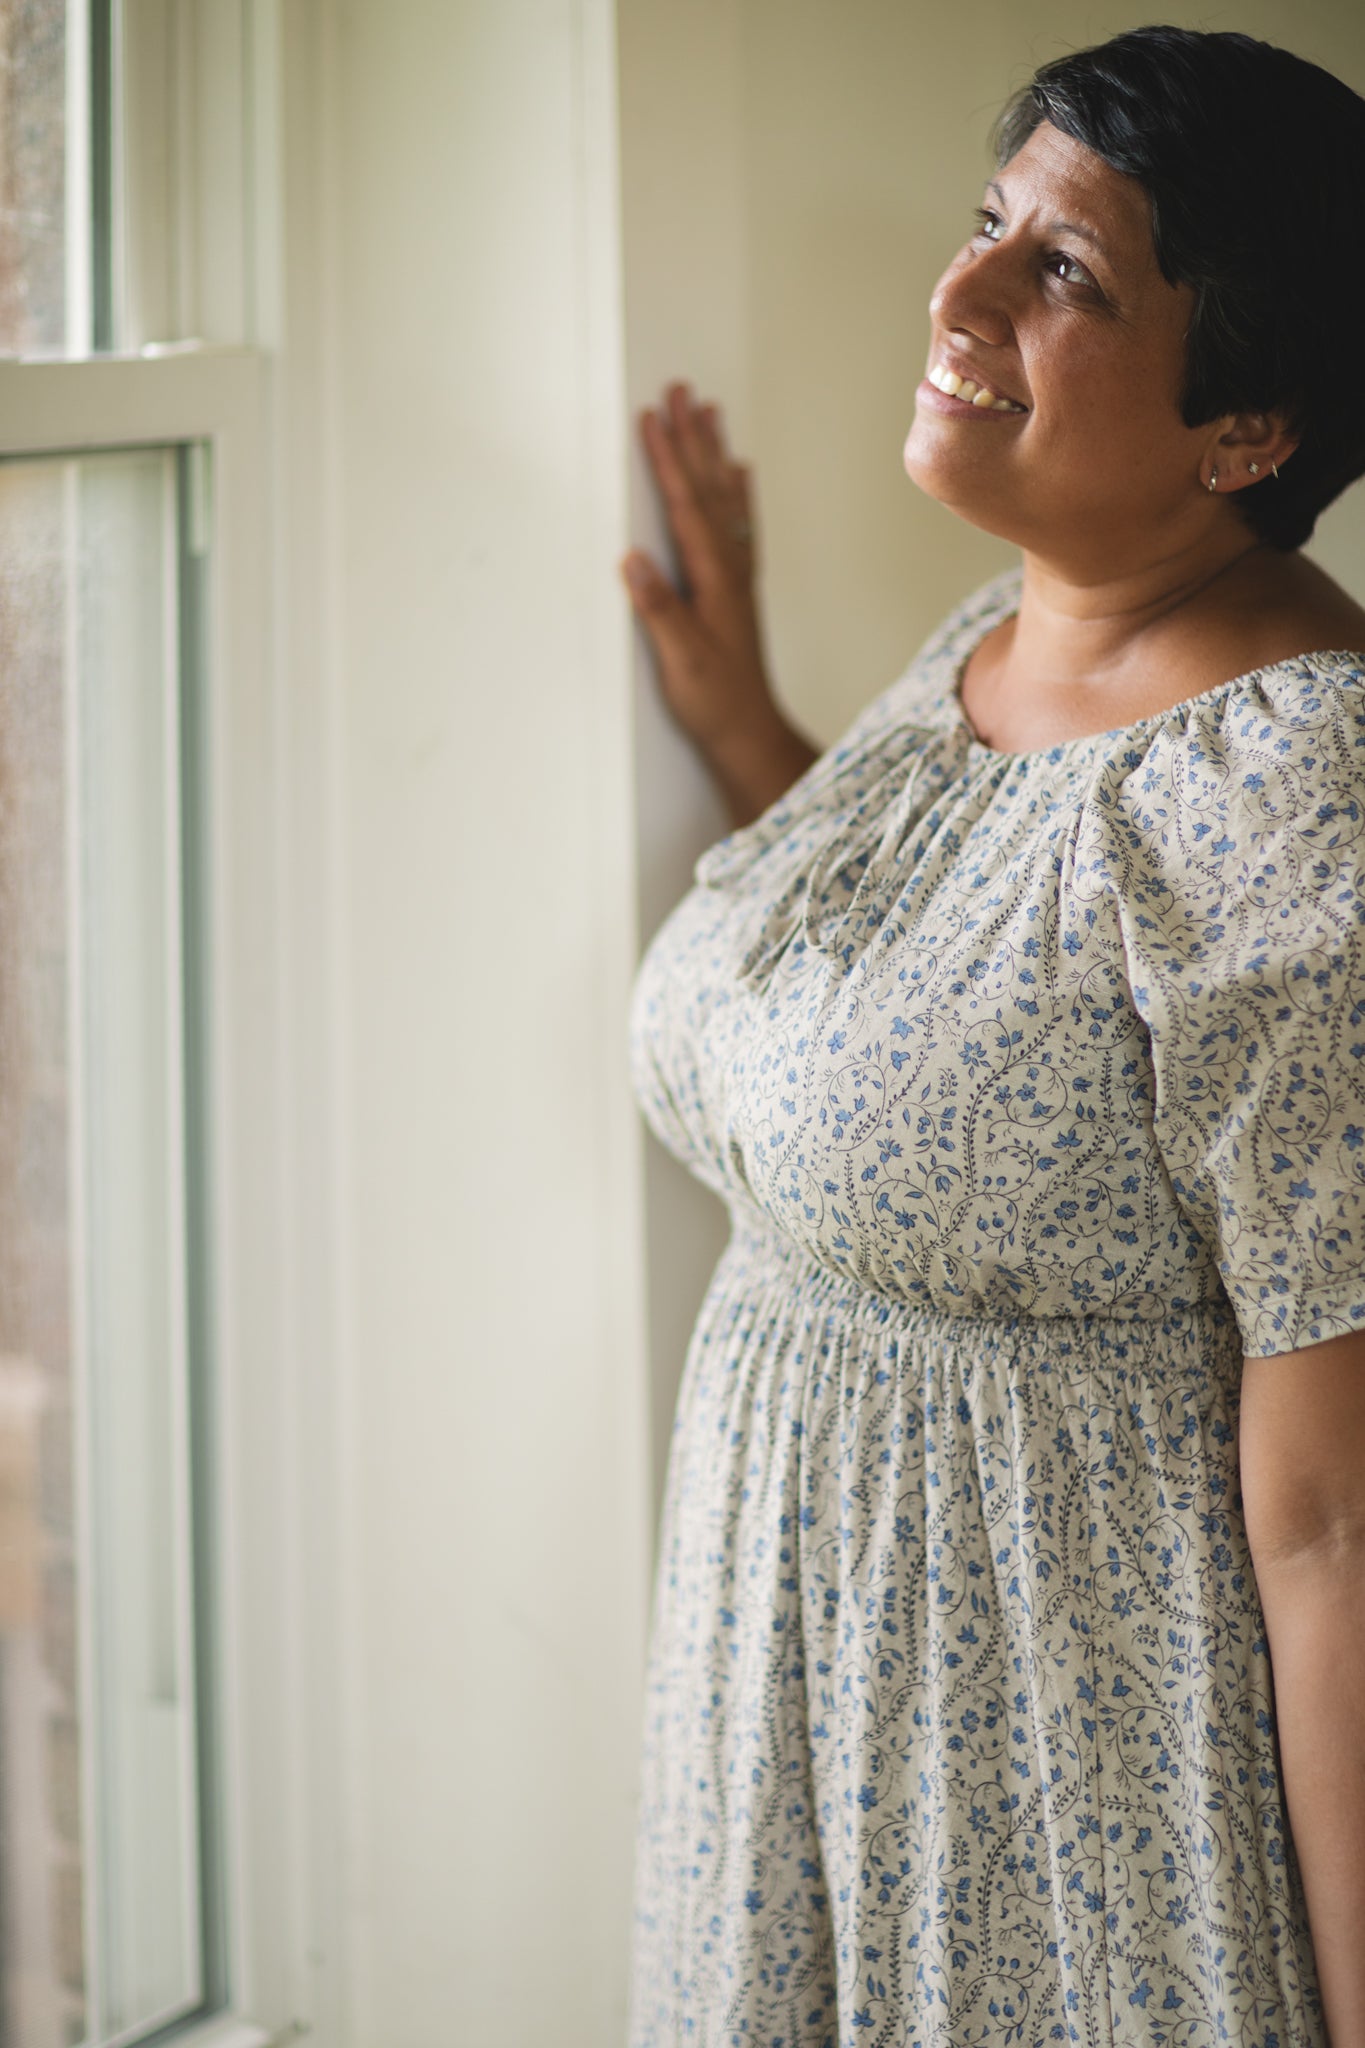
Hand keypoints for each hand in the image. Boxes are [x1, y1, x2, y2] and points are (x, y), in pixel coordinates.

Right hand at [621, 383, 813, 824]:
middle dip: (693, 437)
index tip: (652, 417)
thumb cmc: (714, 701)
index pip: (686, 506)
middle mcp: (730, 569)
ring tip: (710, 412)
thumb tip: (634, 559)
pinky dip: (736, 493)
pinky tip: (737, 476)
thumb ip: (659, 610)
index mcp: (713, 579)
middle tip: (684, 390)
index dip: (667, 460)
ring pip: (725, 499)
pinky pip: (738, 525)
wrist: (750, 732)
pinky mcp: (736, 590)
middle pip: (709, 489)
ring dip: (714, 454)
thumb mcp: (681, 661)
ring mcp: (736, 577)